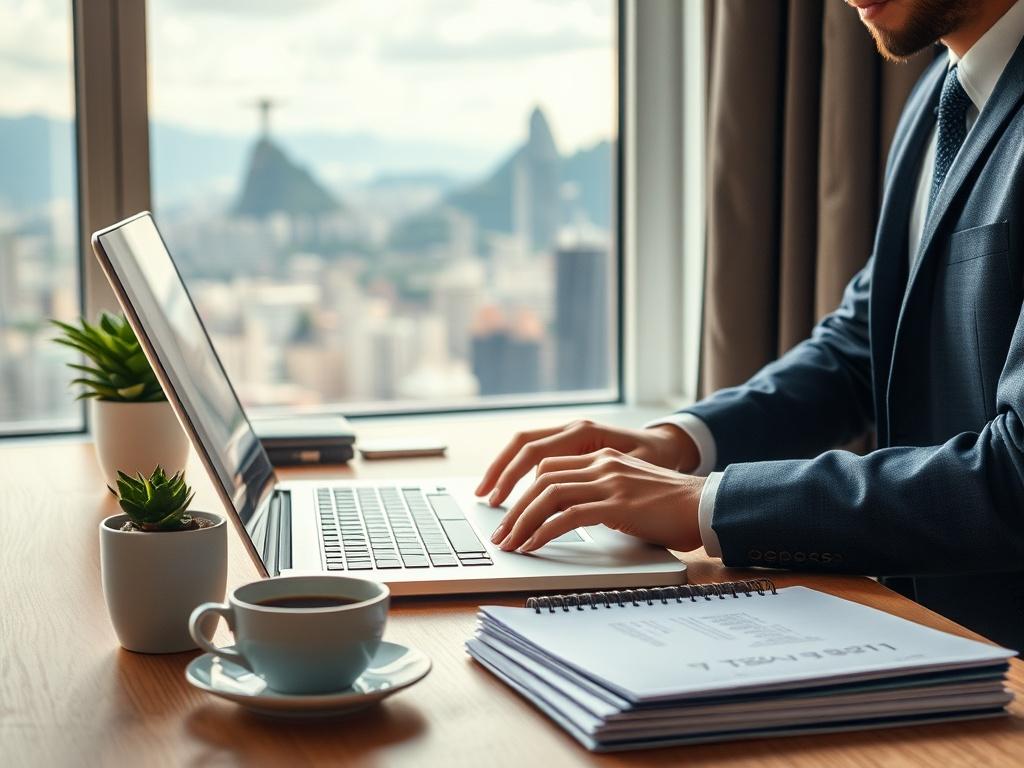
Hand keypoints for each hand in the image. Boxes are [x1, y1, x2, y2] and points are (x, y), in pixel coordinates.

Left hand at [489, 448, 704, 552]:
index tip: (508, 514)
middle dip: (514, 508)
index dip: (521, 490)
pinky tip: (534, 546)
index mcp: (602, 457)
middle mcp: (602, 463)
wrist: (707, 506)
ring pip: (549, 495)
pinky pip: (568, 516)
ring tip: (510, 544)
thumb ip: (600, 495)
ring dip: (523, 521)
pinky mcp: (618, 504)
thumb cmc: (671, 506)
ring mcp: (609, 481)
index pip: (547, 467)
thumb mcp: (629, 491)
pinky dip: (545, 531)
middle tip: (500, 534)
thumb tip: (566, 517)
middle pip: (541, 479)